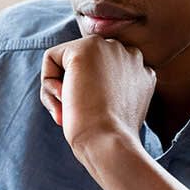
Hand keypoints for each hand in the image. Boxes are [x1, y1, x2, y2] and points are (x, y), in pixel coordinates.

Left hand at [39, 37, 155, 161]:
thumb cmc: (111, 137)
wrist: (109, 141)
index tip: (92, 120)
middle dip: (75, 90)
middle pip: (86, 66)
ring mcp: (109, 48)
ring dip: (60, 89)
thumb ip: (109, 93)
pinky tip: (63, 100)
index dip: (92, 97)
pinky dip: (47, 83)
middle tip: (76, 116)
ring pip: (67, 61)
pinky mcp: (85, 48)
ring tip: (68, 112)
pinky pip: (51, 58)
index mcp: (142, 72)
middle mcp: (130, 54)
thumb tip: (79, 87)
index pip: (104, 74)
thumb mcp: (118, 112)